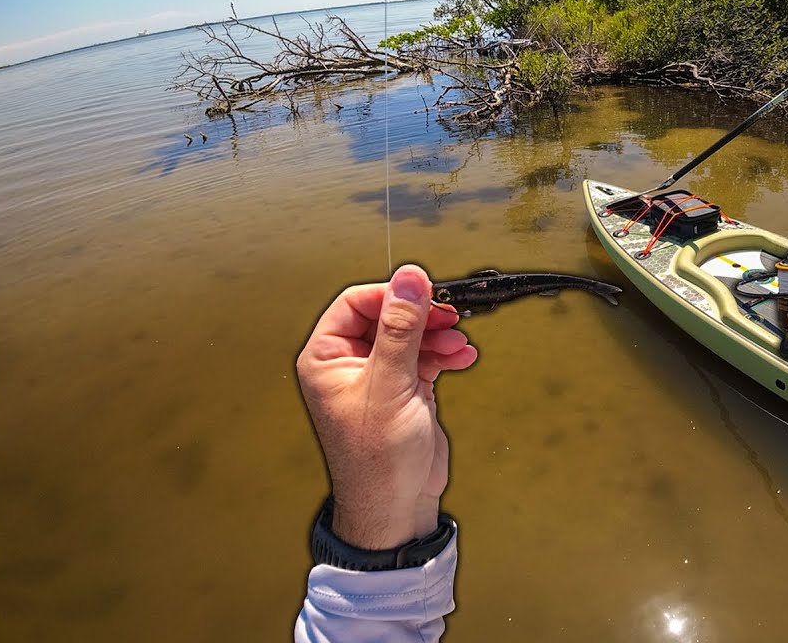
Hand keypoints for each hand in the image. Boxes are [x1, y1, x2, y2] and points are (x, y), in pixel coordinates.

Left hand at [296, 265, 477, 548]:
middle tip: (448, 316)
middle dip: (421, 316)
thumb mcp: (389, 384)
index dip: (392, 295)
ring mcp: (379, 377)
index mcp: (326, 358)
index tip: (424, 292)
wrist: (397, 507)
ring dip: (437, 335)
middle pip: (387, 316)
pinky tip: (461, 357)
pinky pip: (425, 357)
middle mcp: (349, 364)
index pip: (356, 304)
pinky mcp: (404, 390)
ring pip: (410, 335)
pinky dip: (444, 354)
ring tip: (457, 344)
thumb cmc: (376, 461)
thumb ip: (400, 328)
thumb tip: (408, 280)